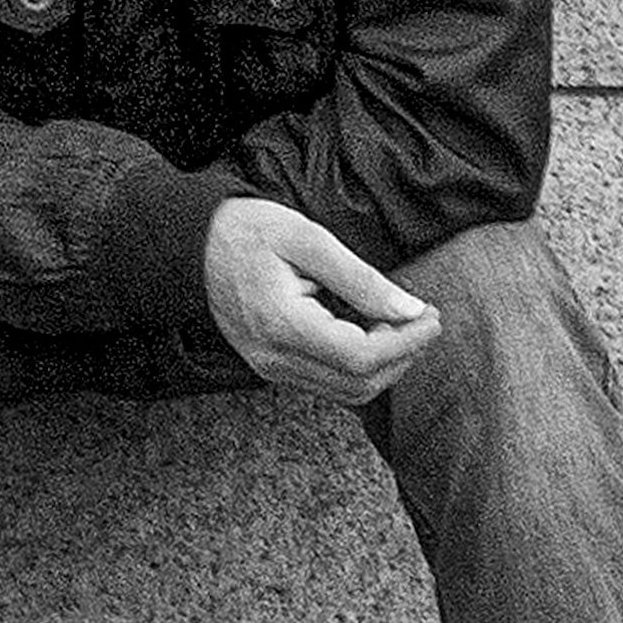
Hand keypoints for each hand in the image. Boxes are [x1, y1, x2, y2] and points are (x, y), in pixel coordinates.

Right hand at [202, 195, 442, 401]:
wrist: (192, 244)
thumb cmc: (246, 231)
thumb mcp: (308, 239)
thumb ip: (361, 279)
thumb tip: (410, 309)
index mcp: (282, 324)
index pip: (362, 357)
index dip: (407, 342)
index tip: (431, 316)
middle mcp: (273, 357)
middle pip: (359, 384)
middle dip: (402, 355)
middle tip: (421, 318)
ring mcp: (269, 367)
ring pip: (346, 391)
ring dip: (383, 364)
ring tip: (397, 322)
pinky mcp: (270, 365)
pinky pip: (327, 382)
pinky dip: (359, 365)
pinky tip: (367, 330)